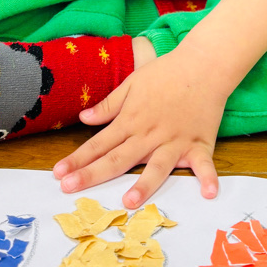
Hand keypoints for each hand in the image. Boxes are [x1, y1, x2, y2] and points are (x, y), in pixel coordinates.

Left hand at [52, 48, 227, 207]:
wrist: (203, 64)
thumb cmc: (166, 72)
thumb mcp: (132, 83)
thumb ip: (109, 104)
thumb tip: (83, 118)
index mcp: (131, 120)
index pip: (99, 143)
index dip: (78, 159)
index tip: (58, 174)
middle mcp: (150, 134)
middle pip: (118, 159)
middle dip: (92, 175)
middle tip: (69, 190)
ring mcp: (175, 141)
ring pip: (157, 167)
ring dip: (144, 185)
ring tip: (128, 202)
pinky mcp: (200, 143)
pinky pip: (204, 164)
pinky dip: (208, 178)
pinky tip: (208, 193)